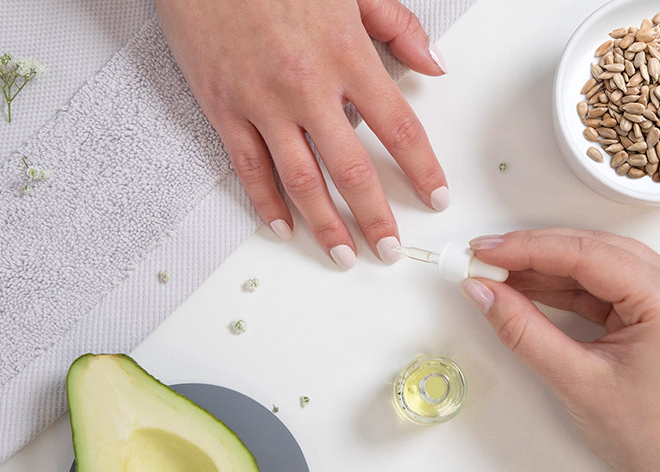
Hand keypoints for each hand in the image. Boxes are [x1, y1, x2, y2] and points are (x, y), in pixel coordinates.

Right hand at [156, 0, 449, 268]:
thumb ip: (397, 26)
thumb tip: (433, 63)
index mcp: (346, 56)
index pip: (398, 128)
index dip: (421, 169)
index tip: (435, 197)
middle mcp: (308, 88)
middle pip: (352, 170)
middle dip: (374, 218)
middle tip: (389, 249)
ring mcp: (263, 104)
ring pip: (301, 180)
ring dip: (325, 225)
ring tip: (343, 256)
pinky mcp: (224, 109)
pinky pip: (249, 169)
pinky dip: (266, 203)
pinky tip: (283, 228)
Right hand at [461, 229, 659, 471]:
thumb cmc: (645, 437)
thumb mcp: (574, 380)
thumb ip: (522, 329)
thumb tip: (481, 290)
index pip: (587, 254)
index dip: (528, 248)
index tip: (483, 250)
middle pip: (594, 249)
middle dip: (535, 253)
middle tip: (483, 259)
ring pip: (600, 261)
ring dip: (549, 267)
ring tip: (499, 274)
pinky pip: (609, 282)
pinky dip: (570, 286)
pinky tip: (532, 287)